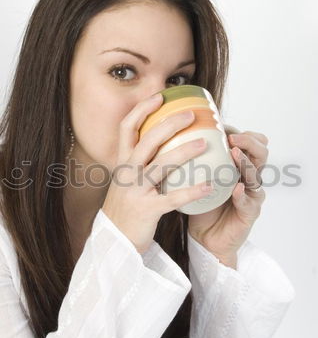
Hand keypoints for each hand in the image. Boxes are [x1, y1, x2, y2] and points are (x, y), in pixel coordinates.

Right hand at [102, 93, 213, 253]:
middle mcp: (127, 173)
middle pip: (147, 140)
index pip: (127, 128)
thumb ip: (139, 163)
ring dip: (184, 152)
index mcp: (123, 163)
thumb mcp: (127, 181)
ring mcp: (136, 191)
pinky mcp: (147, 210)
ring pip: (160, 165)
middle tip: (191, 115)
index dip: (143, 110)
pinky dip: (192, 191)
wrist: (114, 241)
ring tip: (204, 144)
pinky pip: (173, 198)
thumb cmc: (126, 208)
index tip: (160, 96)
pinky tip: (209, 186)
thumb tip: (163, 143)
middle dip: (169, 124)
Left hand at [188, 128, 268, 268]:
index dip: (237, 131)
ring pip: (257, 175)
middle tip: (231, 137)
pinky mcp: (249, 214)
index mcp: (237, 166)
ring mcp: (251, 195)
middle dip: (249, 141)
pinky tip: (237, 188)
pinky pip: (249, 203)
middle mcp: (248, 177)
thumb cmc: (201, 204)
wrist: (205, 237)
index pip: (247, 141)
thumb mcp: (196, 177)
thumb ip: (191, 158)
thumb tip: (167, 133)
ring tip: (235, 154)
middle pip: (260, 152)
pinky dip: (243, 195)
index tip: (220, 124)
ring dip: (246, 163)